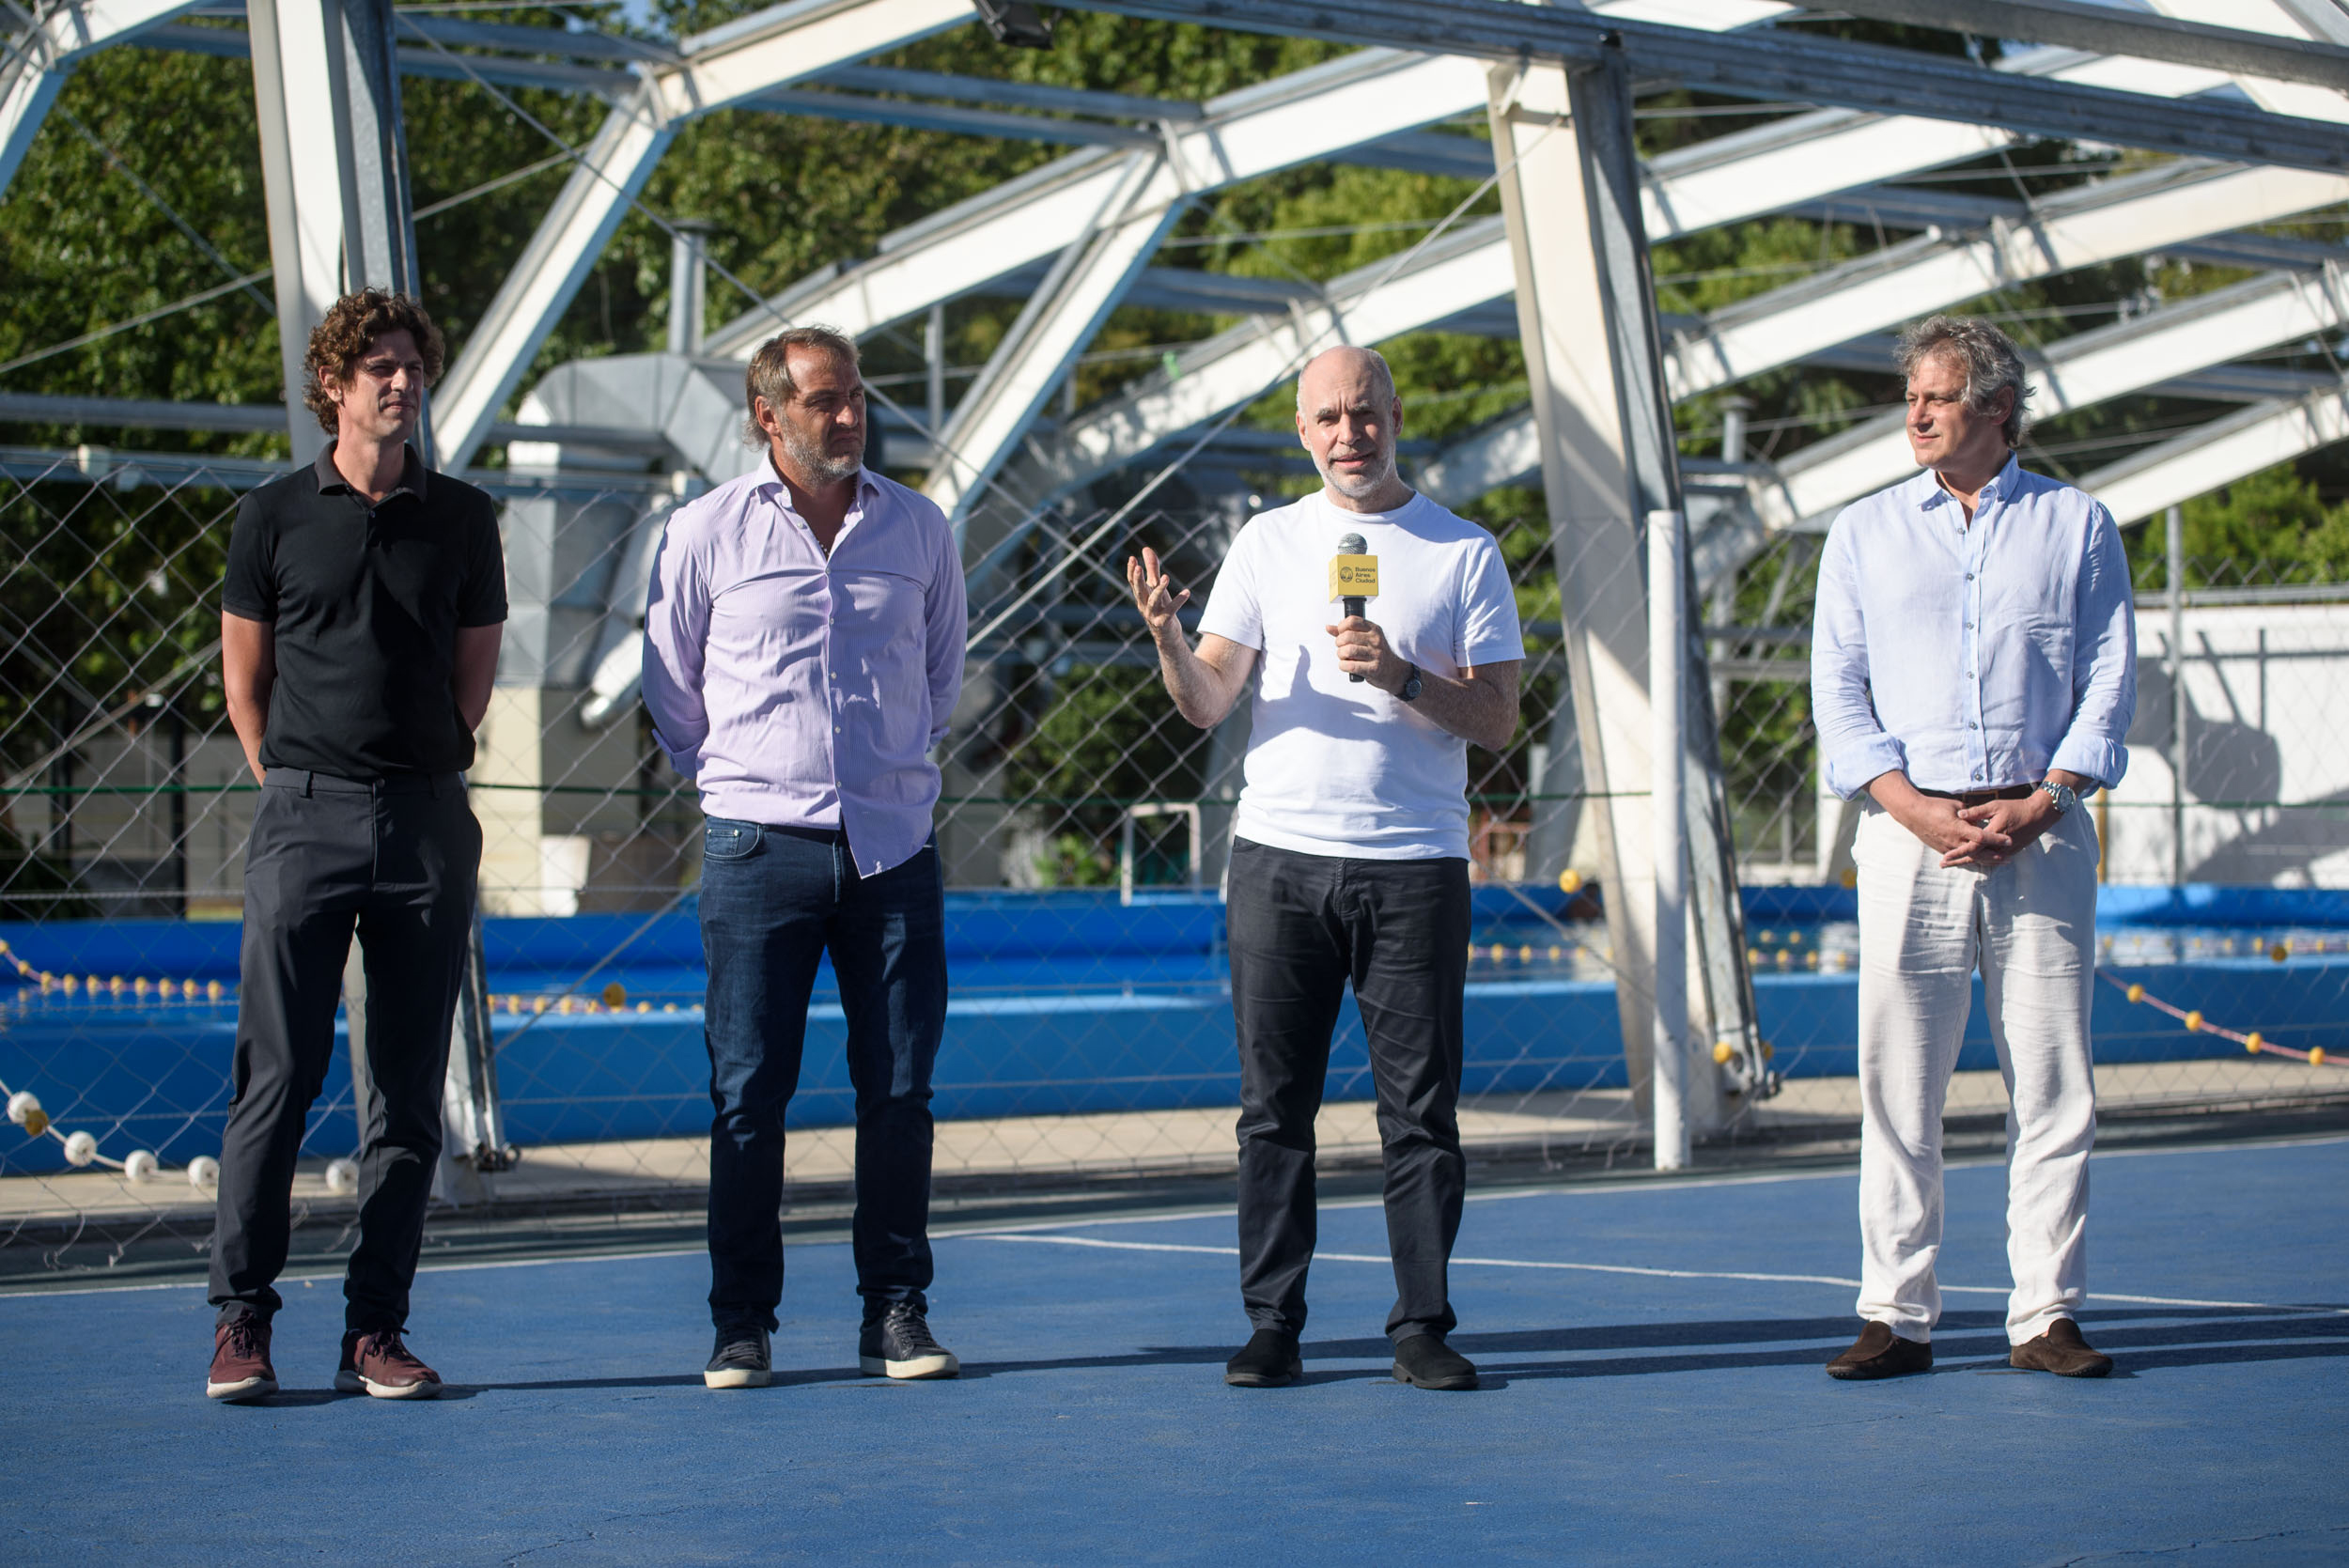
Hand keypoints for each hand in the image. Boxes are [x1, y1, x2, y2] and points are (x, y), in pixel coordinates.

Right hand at [1125, 547, 1189, 641]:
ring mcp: (1153, 615)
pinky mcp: (1163, 622)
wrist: (1168, 636)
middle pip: (1139, 591)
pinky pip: (1170, 611)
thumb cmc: (1161, 608)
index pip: (1133, 582)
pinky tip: (1187, 592)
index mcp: (1141, 596)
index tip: (1132, 558)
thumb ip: (1152, 568)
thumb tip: (1146, 549)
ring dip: (1159, 589)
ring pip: (1154, 600)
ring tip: (1166, 577)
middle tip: (1138, 567)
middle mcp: (1144, 605)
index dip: (1131, 571)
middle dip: (1138, 579)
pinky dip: (1178, 601)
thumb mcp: (1157, 587)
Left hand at [1325, 615, 1406, 690]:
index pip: (1352, 621)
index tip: (1341, 634)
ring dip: (1341, 655)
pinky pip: (1350, 665)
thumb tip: (1328, 627)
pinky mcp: (1373, 669)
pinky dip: (1343, 666)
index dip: (1341, 627)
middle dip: (1339, 643)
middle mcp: (1376, 640)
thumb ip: (1347, 632)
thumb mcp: (1365, 639)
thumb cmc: (1374, 653)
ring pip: (1347, 651)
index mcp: (1374, 629)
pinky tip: (1346, 666)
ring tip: (1344, 657)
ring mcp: (1376, 654)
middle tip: (1342, 648)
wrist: (1392, 671)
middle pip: (1347, 636)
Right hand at [1884, 790, 2011, 866]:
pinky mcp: (1943, 850)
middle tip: (2009, 857)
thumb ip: (1971, 814)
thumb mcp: (1955, 805)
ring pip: (1970, 857)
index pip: (1981, 836)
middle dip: (1994, 855)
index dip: (1996, 839)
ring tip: (2000, 861)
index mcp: (1958, 827)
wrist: (1913, 814)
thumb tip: (1981, 820)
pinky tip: (1983, 860)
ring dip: (1986, 859)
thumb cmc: (1935, 806)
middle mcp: (1954, 840)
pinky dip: (1973, 859)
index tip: (2009, 839)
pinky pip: (1961, 857)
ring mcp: (1948, 847)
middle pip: (1978, 852)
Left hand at [1951, 791, 2057, 866]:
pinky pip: (1992, 859)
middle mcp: (1999, 847)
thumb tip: (1960, 814)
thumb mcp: (1995, 806)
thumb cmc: (2016, 808)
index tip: (1944, 857)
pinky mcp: (2010, 852)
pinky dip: (1980, 860)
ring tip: (1952, 864)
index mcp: (1993, 834)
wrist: (2038, 815)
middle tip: (1942, 864)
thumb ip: (1977, 812)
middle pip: (1975, 858)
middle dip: (1958, 861)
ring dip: (1968, 862)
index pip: (1972, 848)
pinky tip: (1970, 860)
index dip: (1957, 853)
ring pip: (1983, 860)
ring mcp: (2006, 851)